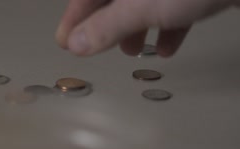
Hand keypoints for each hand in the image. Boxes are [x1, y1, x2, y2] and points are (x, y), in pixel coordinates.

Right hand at [56, 0, 239, 56]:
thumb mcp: (141, 7)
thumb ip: (106, 26)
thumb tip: (76, 44)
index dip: (75, 17)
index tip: (66, 40)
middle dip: (106, 26)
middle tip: (96, 49)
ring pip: (143, 4)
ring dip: (135, 31)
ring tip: (133, 53)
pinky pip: (173, 8)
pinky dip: (167, 28)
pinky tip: (167, 48)